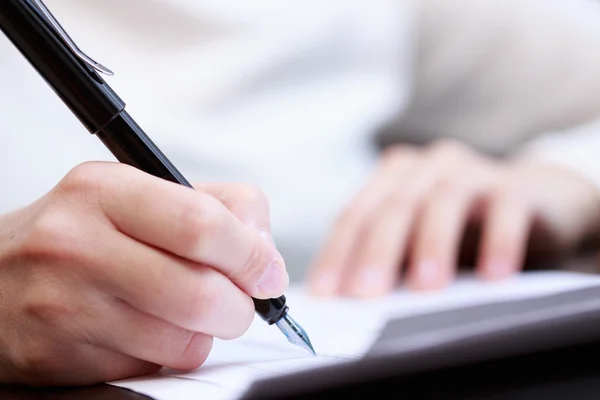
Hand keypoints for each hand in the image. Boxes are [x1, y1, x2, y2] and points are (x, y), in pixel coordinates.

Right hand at [0, 162, 287, 384]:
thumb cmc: (85, 234)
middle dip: (239, 307)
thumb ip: (221, 207)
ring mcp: (62, 305)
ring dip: (202, 333)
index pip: (201, 224)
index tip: (268, 273)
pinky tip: (143, 330)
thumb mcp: (143, 194)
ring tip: (182, 312)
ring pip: (182, 341)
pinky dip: (164, 354)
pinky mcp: (56, 357)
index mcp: (104, 190)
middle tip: (239, 303)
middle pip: (201, 294)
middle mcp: (76, 244)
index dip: (252, 255)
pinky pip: (149, 367)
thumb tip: (266, 255)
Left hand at [307, 140, 599, 296]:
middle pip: (393, 208)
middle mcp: (426, 168)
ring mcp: (470, 171)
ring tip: (425, 288)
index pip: (355, 216)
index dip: (338, 254)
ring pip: (442, 201)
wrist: (535, 201)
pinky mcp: (515, 186)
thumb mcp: (417, 239)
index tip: (326, 294)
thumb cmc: (461, 228)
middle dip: (376, 253)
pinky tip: (495, 276)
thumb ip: (388, 259)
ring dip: (431, 245)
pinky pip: (505, 211)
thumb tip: (349, 303)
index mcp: (392, 178)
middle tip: (365, 294)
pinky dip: (499, 242)